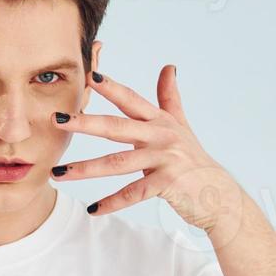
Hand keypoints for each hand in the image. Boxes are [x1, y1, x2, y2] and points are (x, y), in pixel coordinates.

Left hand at [51, 65, 242, 233]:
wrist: (219, 194)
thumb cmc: (194, 159)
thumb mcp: (181, 126)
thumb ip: (170, 97)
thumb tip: (168, 67)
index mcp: (160, 120)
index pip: (130, 100)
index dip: (110, 87)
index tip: (87, 76)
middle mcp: (161, 136)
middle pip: (116, 126)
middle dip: (84, 123)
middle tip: (57, 120)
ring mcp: (165, 159)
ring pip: (118, 163)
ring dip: (85, 169)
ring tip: (59, 173)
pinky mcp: (168, 183)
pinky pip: (134, 193)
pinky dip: (112, 202)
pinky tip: (93, 209)